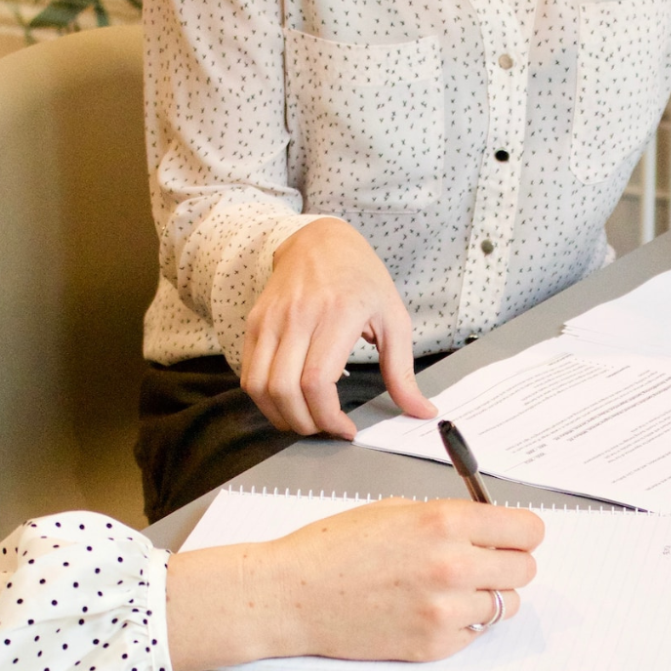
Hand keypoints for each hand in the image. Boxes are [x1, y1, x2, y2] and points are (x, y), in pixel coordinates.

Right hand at [165, 499, 543, 670]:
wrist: (292, 595)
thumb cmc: (334, 549)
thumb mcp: (395, 510)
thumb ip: (448, 518)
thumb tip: (489, 529)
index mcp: (445, 522)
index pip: (527, 530)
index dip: (521, 533)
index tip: (513, 537)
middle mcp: (453, 565)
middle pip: (524, 569)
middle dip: (506, 563)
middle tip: (481, 563)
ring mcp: (445, 611)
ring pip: (505, 605)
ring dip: (487, 596)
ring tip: (451, 590)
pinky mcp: (434, 645)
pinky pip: (475, 633)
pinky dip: (461, 624)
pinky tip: (428, 611)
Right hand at [240, 217, 436, 438]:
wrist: (320, 241)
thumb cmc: (361, 279)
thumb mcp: (394, 319)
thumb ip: (403, 371)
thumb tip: (422, 411)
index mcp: (337, 314)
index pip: (317, 381)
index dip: (328, 417)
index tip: (345, 429)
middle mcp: (298, 316)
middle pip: (284, 390)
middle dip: (305, 424)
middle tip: (326, 429)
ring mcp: (271, 319)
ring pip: (259, 386)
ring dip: (280, 416)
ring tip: (306, 420)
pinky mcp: (255, 322)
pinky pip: (248, 373)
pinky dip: (264, 398)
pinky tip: (288, 402)